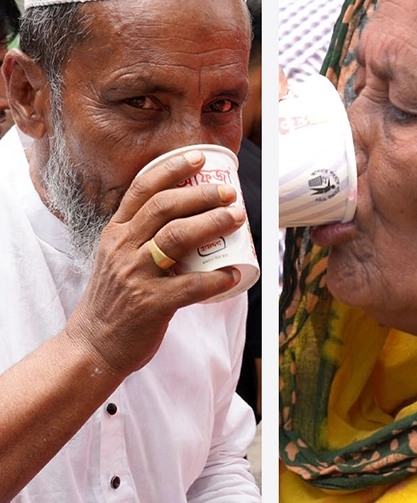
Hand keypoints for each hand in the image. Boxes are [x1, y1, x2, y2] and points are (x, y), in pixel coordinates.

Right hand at [64, 150, 245, 375]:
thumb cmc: (114, 299)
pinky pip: (191, 286)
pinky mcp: (150, 304)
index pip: (142, 190)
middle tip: (230, 193)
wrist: (93, 345)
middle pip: (165, 207)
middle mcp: (122, 248)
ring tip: (238, 218)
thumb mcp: (117, 258)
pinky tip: (234, 273)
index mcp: (115, 233)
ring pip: (177, 237)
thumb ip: (142, 236)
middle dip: (202, 194)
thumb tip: (189, 216)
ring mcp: (135, 275)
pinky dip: (216, 279)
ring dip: (212, 223)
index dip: (171, 169)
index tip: (198, 157)